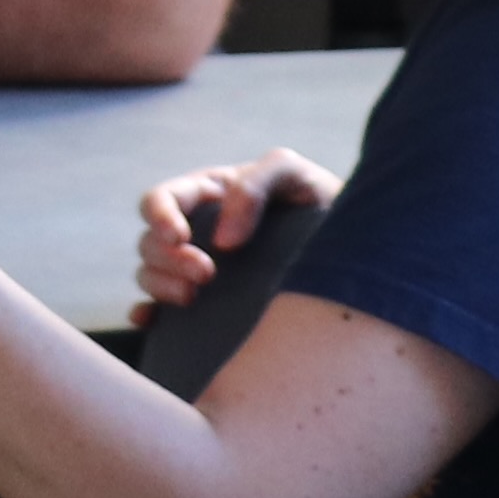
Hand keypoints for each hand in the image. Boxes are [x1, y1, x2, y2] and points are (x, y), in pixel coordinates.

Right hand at [130, 149, 339, 318]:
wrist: (352, 248)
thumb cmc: (318, 201)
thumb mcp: (292, 174)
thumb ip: (255, 186)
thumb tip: (223, 239)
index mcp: (208, 194)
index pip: (162, 199)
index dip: (160, 216)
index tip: (180, 237)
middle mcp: (196, 232)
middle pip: (150, 242)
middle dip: (168, 258)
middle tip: (207, 274)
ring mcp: (197, 271)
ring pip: (149, 274)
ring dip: (160, 285)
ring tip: (193, 298)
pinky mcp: (206, 306)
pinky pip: (157, 311)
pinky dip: (146, 316)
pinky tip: (156, 323)